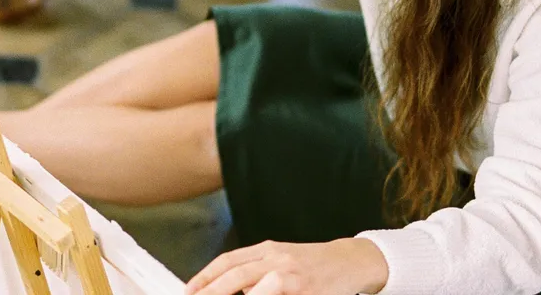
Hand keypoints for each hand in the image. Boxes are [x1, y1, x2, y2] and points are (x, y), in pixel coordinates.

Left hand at [185, 238, 388, 294]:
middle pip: (237, 274)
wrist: (350, 261)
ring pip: (256, 286)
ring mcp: (292, 275)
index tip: (190, 289)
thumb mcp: (281, 258)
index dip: (206, 275)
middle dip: (212, 290)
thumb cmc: (312, 264)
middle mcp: (277, 259)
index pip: (229, 260)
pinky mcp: (307, 290)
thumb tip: (230, 286)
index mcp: (268, 249)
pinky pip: (278, 294)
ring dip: (232, 294)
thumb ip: (256, 269)